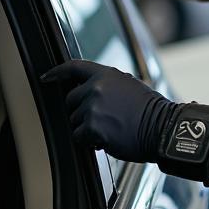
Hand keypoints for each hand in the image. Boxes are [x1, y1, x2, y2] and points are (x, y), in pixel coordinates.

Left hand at [41, 60, 176, 162]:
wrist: (161, 128)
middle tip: (102, 119)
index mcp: (106, 75)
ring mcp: (92, 107)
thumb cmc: (150, 111)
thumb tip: (90, 92)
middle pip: (71, 100)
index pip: (74, 67)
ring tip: (110, 128)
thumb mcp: (129, 86)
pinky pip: (79, 137)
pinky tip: (107, 139)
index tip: (47, 77)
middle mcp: (96, 88)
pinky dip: (90, 141)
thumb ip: (107, 85)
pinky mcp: (92, 127)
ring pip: (75, 121)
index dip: (57, 72)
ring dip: (87, 128)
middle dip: (81, 111)